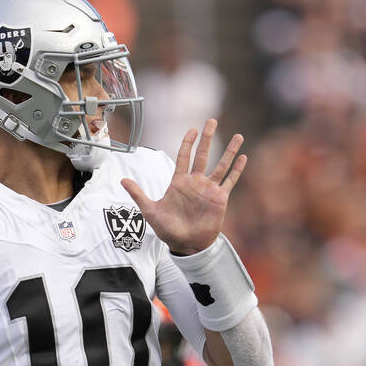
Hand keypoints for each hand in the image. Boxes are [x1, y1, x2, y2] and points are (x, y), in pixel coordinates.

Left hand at [121, 119, 246, 254]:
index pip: (183, 157)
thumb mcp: (150, 210)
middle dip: (207, 138)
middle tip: (211, 121)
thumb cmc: (167, 229)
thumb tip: (121, 180)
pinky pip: (230, 181)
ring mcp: (209, 189)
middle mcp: (195, 182)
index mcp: (179, 182)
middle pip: (203, 155)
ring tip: (238, 136)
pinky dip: (237, 170)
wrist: (185, 245)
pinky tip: (243, 157)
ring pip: (221, 165)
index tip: (192, 130)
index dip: (187, 143)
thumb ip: (138, 194)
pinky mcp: (220, 198)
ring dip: (229, 151)